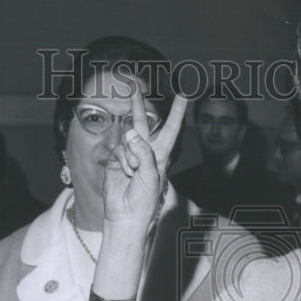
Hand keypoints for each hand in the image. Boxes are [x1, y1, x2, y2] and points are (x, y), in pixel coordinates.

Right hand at [102, 83, 187, 232]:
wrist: (126, 215)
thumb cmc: (145, 199)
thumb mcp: (151, 175)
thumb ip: (143, 152)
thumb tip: (130, 132)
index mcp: (162, 155)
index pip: (171, 128)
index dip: (177, 111)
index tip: (184, 94)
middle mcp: (146, 151)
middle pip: (143, 122)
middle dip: (137, 104)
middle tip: (132, 85)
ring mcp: (129, 154)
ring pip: (128, 138)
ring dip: (130, 154)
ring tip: (133, 172)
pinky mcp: (116, 159)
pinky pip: (118, 149)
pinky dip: (121, 160)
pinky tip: (125, 173)